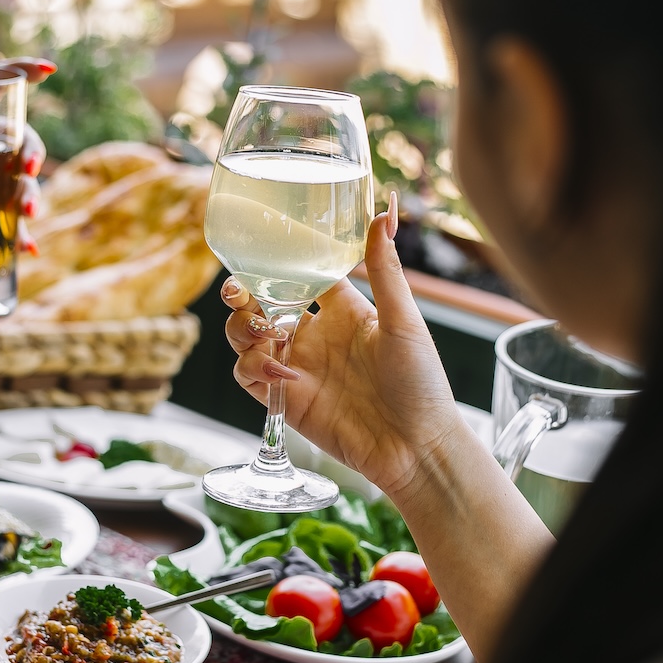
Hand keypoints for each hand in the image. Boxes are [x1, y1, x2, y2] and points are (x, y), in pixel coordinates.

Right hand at [223, 193, 464, 495]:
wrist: (416, 449)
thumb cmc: (422, 384)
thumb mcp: (404, 321)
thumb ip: (385, 269)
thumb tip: (384, 214)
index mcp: (344, 310)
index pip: (301, 272)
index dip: (278, 259)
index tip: (262, 245)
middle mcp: (315, 334)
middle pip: (261, 302)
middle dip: (243, 293)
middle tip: (240, 292)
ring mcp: (298, 367)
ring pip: (246, 336)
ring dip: (241, 328)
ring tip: (260, 332)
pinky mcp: (285, 399)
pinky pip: (248, 375)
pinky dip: (251, 366)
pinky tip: (277, 368)